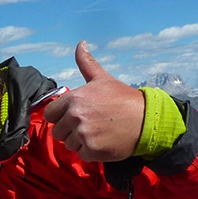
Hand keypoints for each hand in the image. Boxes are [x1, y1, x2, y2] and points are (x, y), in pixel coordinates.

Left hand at [43, 41, 144, 161]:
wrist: (147, 119)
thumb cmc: (123, 98)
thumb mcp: (103, 79)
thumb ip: (87, 63)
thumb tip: (80, 44)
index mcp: (74, 98)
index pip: (50, 115)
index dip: (61, 117)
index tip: (75, 116)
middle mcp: (75, 116)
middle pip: (58, 132)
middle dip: (71, 131)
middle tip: (91, 124)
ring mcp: (83, 134)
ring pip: (69, 144)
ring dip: (81, 142)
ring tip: (99, 132)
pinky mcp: (92, 150)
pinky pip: (82, 155)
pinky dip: (91, 152)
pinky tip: (104, 141)